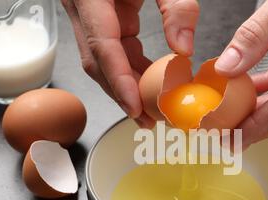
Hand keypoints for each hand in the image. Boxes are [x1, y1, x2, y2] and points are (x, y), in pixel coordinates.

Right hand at [62, 0, 199, 127]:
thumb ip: (176, 7)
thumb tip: (184, 51)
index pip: (102, 46)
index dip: (119, 80)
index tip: (135, 107)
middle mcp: (83, 9)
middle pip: (99, 63)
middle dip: (123, 95)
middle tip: (149, 120)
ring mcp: (90, 17)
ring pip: (103, 63)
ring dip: (127, 89)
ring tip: (151, 113)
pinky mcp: (104, 21)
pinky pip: (113, 53)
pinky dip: (132, 72)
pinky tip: (150, 87)